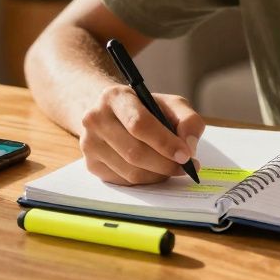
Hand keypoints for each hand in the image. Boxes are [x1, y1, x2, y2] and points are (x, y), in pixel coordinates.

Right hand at [78, 85, 205, 184]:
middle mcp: (96, 119)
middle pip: (135, 152)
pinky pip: (124, 181)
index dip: (165, 143)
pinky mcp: (91, 164)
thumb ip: (187, 119)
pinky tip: (154, 170)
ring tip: (172, 167)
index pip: (139, 124)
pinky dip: (146, 180)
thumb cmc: (143, 108)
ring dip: (158, 174)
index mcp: (115, 97)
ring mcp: (90, 144)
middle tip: (186, 167)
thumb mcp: (168, 103)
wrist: (110, 113)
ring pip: (130, 172)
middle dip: (166, 164)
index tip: (186, 155)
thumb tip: (189, 146)